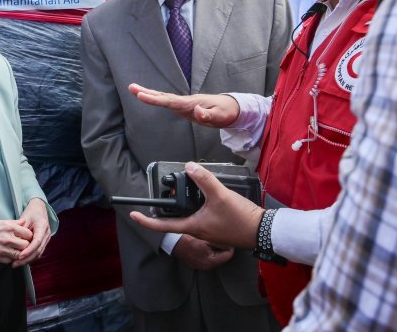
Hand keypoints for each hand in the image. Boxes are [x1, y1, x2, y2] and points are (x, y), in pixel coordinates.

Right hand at [0, 220, 31, 263]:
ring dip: (19, 254)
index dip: (29, 236)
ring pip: (19, 255)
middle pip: (26, 245)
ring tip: (16, 251)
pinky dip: (11, 259)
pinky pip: (10, 261)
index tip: (27, 237)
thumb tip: (24, 221)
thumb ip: (14, 223)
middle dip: (26, 246)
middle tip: (23, 245)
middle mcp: (7, 238)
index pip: (28, 234)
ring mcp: (2, 249)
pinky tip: (7, 255)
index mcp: (8, 227)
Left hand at [13, 198, 50, 267]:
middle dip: (27, 259)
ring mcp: (46, 239)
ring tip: (16, 264)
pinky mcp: (43, 243)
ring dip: (27, 260)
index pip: (37, 241)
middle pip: (38, 250)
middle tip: (15, 263)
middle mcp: (46, 234)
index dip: (29, 250)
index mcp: (43, 226)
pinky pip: (37, 252)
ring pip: (38, 254)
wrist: (39, 209)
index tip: (20, 256)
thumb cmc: (31, 212)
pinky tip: (21, 260)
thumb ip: (21, 230)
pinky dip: (29, 257)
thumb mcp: (24, 218)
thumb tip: (14, 243)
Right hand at [128, 84, 239, 127]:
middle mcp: (185, 101)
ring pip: (163, 98)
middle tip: (131, 87)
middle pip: (163, 97)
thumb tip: (197, 111)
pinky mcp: (183, 107)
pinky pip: (167, 102)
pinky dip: (156, 99)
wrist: (231, 108)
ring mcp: (184, 103)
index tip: (142, 95)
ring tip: (134, 89)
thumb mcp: (220, 116)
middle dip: (147, 93)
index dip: (155, 99)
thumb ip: (207, 115)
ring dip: (149, 94)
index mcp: (191, 103)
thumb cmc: (225, 112)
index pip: (170, 101)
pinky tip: (147, 97)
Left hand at [130, 162, 263, 248]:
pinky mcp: (217, 225)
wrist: (262, 230)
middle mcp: (197, 230)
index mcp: (193, 226)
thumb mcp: (220, 195)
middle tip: (162, 194)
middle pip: (175, 219)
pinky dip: (197, 203)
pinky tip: (205, 194)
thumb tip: (190, 166)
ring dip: (184, 203)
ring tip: (185, 188)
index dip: (146, 221)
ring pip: (188, 215)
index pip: (163, 226)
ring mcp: (208, 229)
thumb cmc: (240, 218)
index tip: (134, 214)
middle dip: (167, 207)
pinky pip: (201, 215)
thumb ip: (204, 179)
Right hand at [172, 234, 233, 270]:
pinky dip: (207, 252)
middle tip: (216, 238)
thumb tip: (228, 243)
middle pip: (223, 256)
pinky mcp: (196, 264)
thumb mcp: (206, 238)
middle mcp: (207, 266)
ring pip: (215, 257)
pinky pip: (207, 258)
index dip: (228, 244)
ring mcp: (201, 266)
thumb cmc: (188, 239)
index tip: (225, 238)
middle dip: (221, 248)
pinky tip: (203, 245)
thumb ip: (219, 242)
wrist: (173, 242)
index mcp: (211, 261)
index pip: (229, 254)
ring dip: (214, 249)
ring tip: (208, 241)